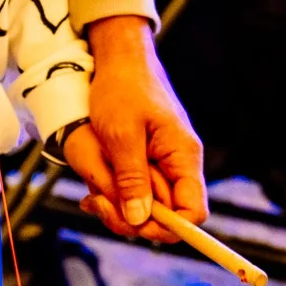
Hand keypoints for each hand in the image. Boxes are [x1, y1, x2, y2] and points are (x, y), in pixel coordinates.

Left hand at [63, 15, 206, 243]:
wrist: (118, 58)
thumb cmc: (122, 88)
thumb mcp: (122, 134)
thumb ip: (131, 178)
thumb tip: (139, 220)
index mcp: (183, 157)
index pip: (194, 212)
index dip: (169, 228)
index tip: (134, 223)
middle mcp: (178, 165)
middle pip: (166, 215)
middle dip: (132, 218)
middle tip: (97, 204)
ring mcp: (162, 164)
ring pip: (146, 206)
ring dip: (118, 207)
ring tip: (91, 196)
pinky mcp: (145, 162)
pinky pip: (134, 191)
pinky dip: (114, 195)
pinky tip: (93, 190)